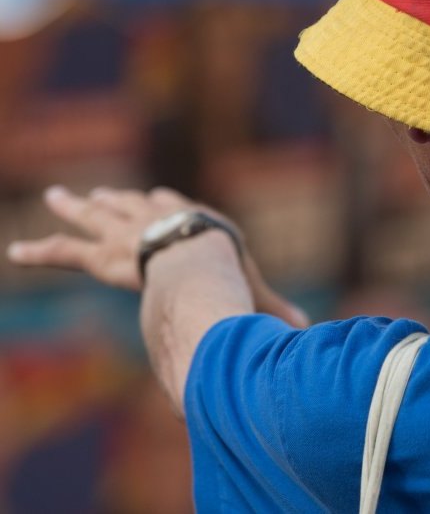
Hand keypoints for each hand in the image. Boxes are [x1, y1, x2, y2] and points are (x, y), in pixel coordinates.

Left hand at [8, 185, 308, 327]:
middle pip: (132, 204)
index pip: (174, 205)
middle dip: (115, 198)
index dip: (164, 202)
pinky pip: (66, 253)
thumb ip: (273, 311)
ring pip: (96, 218)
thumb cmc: (230, 272)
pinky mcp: (102, 255)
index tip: (156, 194)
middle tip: (97, 192)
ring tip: (59, 197)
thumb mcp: (253, 290)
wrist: (198, 261)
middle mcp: (157, 219)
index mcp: (192, 222)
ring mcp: (127, 233)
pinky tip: (17, 253)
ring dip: (75, 209)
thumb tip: (306, 332)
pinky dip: (41, 253)